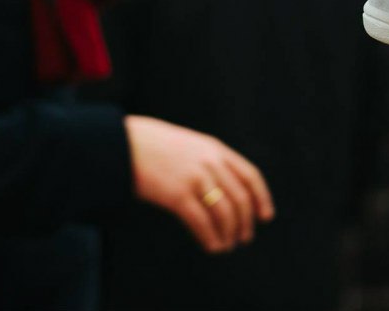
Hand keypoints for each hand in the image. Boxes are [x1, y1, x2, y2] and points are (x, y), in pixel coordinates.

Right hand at [123, 116, 273, 253]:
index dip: (261, 198)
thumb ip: (208, 161)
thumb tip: (223, 189)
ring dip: (228, 233)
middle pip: (239, 198)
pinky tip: (212, 247)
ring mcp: (194, 178)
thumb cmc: (154, 146)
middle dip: (245, 222)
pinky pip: (201, 222)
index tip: (266, 216)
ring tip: (226, 246)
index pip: (250, 175)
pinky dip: (210, 237)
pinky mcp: (177, 194)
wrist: (123, 142)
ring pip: (223, 212)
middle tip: (244, 238)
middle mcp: (210, 162)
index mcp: (215, 149)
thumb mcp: (189, 145)